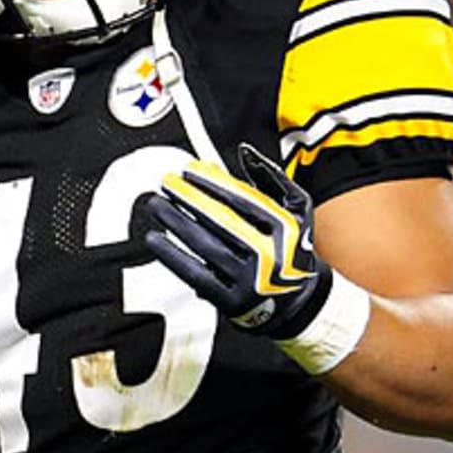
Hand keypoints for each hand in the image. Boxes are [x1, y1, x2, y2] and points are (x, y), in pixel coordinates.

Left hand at [144, 143, 331, 337]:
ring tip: (156, 204)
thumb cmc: (290, 246)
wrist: (297, 299)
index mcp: (284, 229)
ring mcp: (249, 281)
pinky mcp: (230, 300)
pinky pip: (195, 274)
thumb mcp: (296, 209)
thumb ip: (272, 177)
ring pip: (205, 245)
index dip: (213, 182)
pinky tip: (155, 239)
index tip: (190, 169)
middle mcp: (268, 256)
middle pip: (221, 220)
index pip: (243, 200)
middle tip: (167, 182)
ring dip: (176, 222)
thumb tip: (245, 152)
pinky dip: (172, 255)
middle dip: (190, 198)